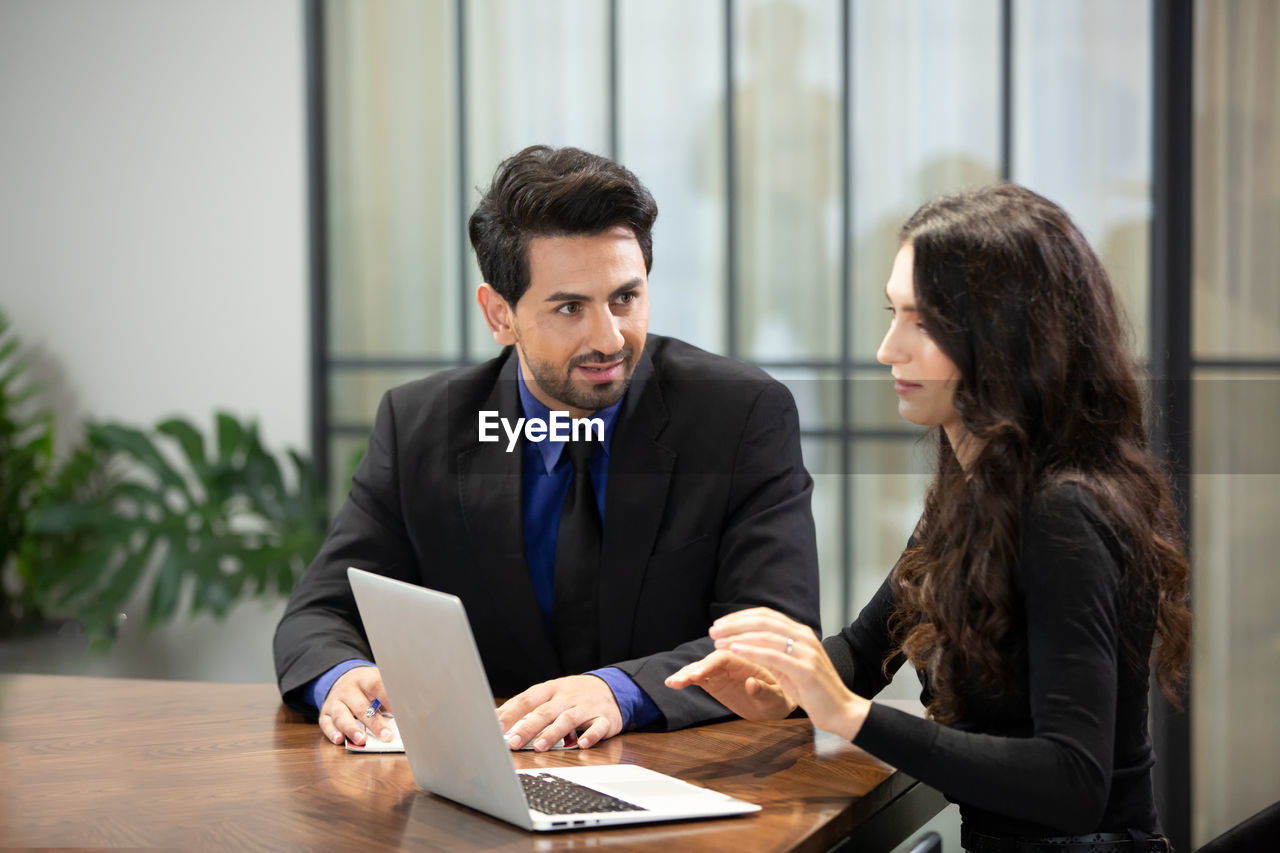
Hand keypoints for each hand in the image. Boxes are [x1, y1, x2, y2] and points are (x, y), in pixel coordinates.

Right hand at [318, 666, 392, 746]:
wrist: (344, 679)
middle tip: (387, 735)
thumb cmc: (367, 687)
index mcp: (365, 678)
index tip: (400, 714)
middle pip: (361, 706)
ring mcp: (335, 701)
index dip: (388, 700)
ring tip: (362, 740)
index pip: (377, 686)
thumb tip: (404, 718)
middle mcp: (348, 689)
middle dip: (374, 723)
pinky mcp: (325, 714)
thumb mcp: (378, 685)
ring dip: (352, 729)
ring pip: (341, 715)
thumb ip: (387, 699)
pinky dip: (332, 732)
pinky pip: (326, 724)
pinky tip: (340, 739)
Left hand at [496, 675, 622, 750]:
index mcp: (550, 690)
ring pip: (568, 719)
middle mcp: (567, 697)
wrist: (612, 687)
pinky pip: (598, 727)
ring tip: (539, 747)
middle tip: (512, 742)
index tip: (494, 726)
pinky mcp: (604, 718)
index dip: (510, 712)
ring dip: (553, 733)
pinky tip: (582, 745)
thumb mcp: (550, 694)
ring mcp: (586, 707)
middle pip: (545, 712)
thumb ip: (526, 705)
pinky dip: (590, 736)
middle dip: (527, 727)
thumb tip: (495, 718)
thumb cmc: (572, 695)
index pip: (527, 699)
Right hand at [665, 649, 796, 720]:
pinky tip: (673, 683)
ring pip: (702, 667)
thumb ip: (766, 692)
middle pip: (710, 660)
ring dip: (687, 673)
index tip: (699, 675)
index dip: (711, 664)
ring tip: (672, 682)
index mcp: (748, 659)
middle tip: (680, 680)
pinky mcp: (716, 680)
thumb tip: (752, 684)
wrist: (779, 701)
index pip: (726, 656)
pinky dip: (686, 678)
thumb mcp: (778, 699)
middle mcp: (734, 661)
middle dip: (694, 669)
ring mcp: (724, 670)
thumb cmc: (782, 697)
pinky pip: (699, 676)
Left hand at [705, 607, 870, 740]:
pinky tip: (733, 650)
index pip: (767, 615)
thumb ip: (774, 652)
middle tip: (713, 630)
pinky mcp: (805, 670)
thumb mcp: (791, 666)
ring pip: (766, 635)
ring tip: (717, 640)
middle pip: (764, 621)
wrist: (842, 711)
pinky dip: (750, 651)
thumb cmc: (814, 691)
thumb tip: (747, 643)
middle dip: (735, 623)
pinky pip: (772, 656)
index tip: (720, 623)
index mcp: (802, 633)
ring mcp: (806, 652)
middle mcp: (805, 637)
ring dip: (738, 636)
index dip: (741, 617)